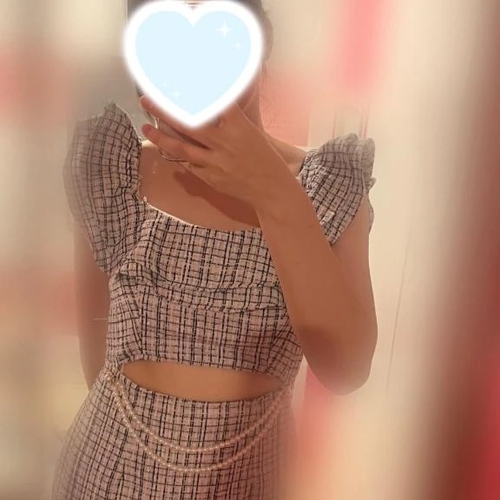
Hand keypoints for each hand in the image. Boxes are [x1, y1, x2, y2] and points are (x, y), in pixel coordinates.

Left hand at [139, 95, 293, 209]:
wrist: (271, 189)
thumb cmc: (264, 159)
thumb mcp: (251, 132)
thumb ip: (230, 119)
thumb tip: (212, 103)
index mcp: (237, 126)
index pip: (211, 101)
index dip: (191, 89)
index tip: (174, 80)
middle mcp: (224, 142)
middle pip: (187, 123)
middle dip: (163, 110)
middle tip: (146, 100)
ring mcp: (215, 161)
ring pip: (181, 147)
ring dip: (161, 137)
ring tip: (146, 127)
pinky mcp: (210, 178)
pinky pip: (189, 164)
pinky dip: (178, 155)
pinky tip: (168, 148)